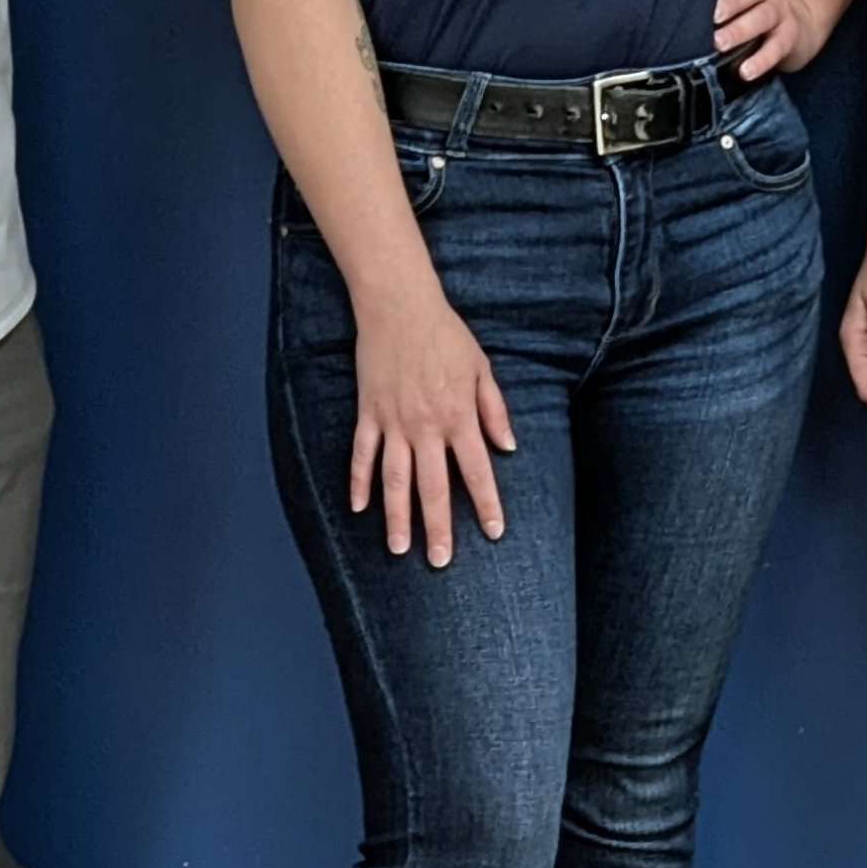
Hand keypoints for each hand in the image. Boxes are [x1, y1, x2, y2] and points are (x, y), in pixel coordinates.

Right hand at [350, 283, 516, 562]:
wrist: (399, 305)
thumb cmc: (445, 335)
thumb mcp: (481, 369)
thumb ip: (494, 410)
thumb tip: (508, 448)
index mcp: (458, 416)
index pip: (477, 470)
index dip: (487, 503)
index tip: (494, 532)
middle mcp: (426, 426)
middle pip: (433, 486)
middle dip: (439, 527)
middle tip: (440, 563)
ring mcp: (393, 422)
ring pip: (395, 479)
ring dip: (396, 517)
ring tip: (397, 550)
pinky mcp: (368, 413)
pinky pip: (362, 454)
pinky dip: (359, 482)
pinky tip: (358, 509)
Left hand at [712, 0, 820, 86]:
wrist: (792, 28)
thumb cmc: (747, 11)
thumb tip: (667, 1)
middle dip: (733, 0)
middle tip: (713, 15)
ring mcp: (779, 12)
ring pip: (764, 16)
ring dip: (741, 30)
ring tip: (720, 43)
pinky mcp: (788, 37)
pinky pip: (776, 48)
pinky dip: (761, 60)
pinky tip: (745, 71)